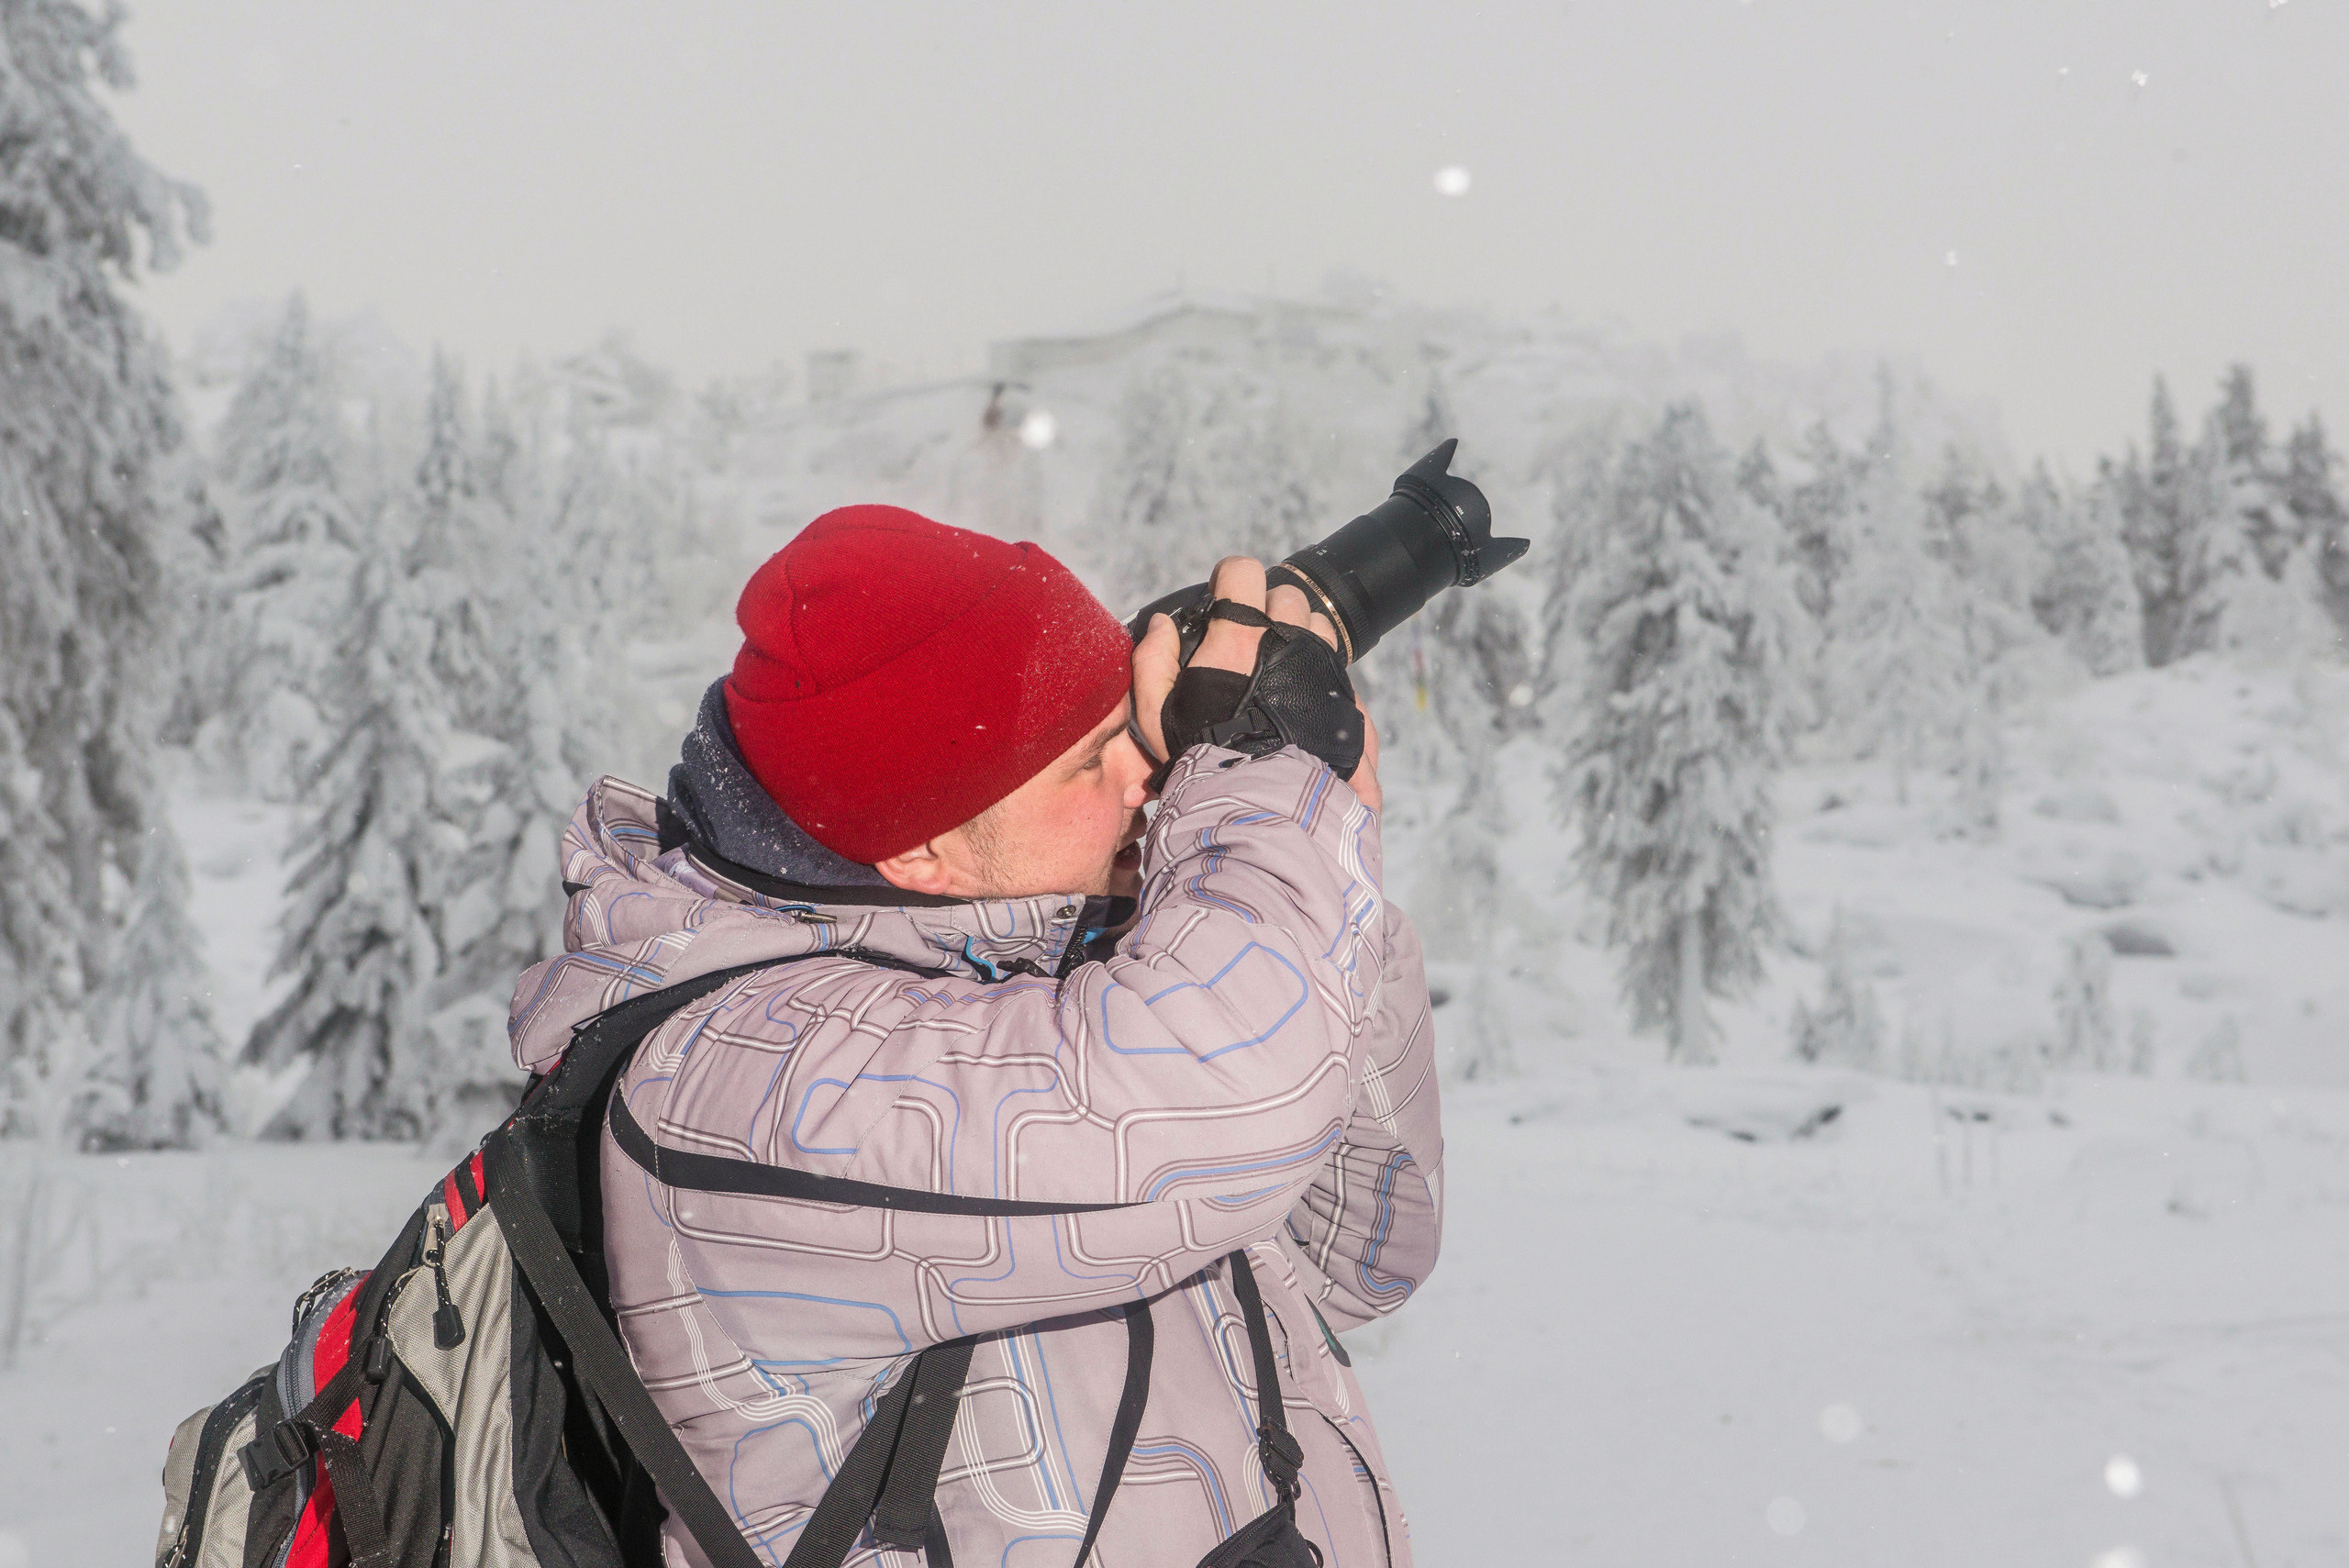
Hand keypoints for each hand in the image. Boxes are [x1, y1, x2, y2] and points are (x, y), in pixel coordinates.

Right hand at [1131, 557, 1381, 811]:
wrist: (1263, 807)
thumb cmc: (1204, 760)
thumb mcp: (1156, 715)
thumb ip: (1152, 662)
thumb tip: (1160, 626)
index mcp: (1239, 637)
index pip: (1243, 570)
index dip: (1230, 582)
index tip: (1223, 604)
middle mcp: (1287, 641)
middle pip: (1286, 595)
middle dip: (1268, 612)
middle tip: (1250, 648)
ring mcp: (1321, 666)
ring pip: (1319, 624)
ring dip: (1300, 638)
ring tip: (1279, 674)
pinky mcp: (1344, 695)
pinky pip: (1337, 664)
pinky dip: (1320, 671)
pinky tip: (1300, 700)